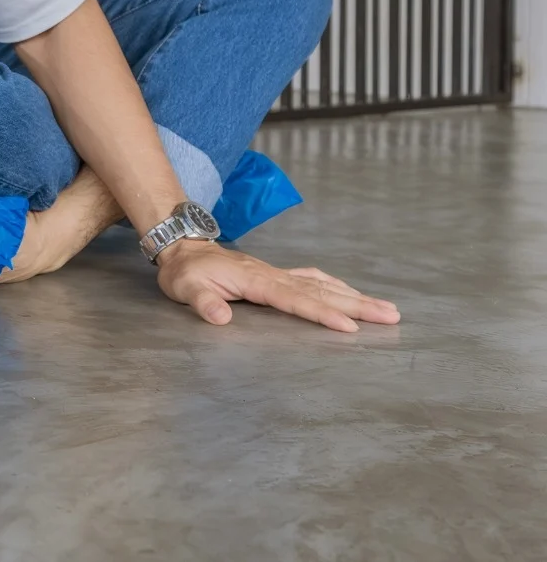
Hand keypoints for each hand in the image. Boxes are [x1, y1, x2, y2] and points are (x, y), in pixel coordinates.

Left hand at [155, 240, 400, 332]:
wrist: (183, 248)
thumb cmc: (184, 273)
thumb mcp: (185, 288)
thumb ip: (204, 303)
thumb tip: (222, 318)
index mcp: (255, 281)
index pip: (295, 300)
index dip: (322, 314)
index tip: (350, 327)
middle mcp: (273, 275)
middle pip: (321, 292)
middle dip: (357, 306)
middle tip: (392, 317)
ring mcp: (277, 273)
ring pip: (323, 285)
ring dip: (355, 297)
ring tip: (387, 309)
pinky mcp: (276, 274)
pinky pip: (313, 279)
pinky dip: (335, 286)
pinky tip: (351, 293)